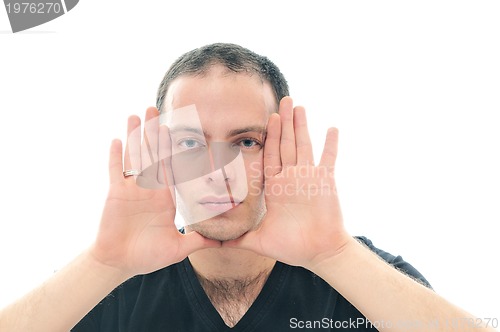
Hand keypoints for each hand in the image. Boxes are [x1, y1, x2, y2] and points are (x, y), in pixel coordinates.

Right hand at [90, 107, 219, 276]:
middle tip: (155, 109)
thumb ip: (198, 242)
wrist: (121, 263)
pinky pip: (115, 172)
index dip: (173, 147)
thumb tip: (222, 242)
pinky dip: (115, 157)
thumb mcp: (178, 248)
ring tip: (136, 115)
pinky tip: (117, 140)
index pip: (171, 166)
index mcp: (164, 197)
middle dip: (154, 131)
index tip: (177, 129)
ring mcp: (131, 190)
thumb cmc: (148, 256)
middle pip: (152, 153)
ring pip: (134, 157)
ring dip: (135, 136)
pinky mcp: (115, 195)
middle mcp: (148, 189)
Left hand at [224, 97, 350, 269]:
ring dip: (301, 125)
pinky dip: (331, 144)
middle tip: (282, 99)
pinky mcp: (326, 182)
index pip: (270, 155)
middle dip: (283, 121)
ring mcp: (309, 178)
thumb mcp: (258, 241)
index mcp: (276, 186)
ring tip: (298, 105)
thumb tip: (210, 245)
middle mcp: (292, 178)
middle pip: (286, 143)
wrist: (318, 254)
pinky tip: (332, 128)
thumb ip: (236, 240)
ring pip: (304, 144)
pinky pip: (329, 159)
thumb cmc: (292, 247)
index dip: (268, 136)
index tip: (265, 118)